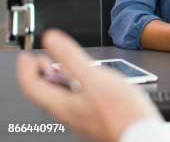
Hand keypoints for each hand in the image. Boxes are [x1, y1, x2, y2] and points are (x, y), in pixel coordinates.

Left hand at [16, 30, 159, 141]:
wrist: (140, 133)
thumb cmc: (120, 111)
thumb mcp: (93, 77)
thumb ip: (70, 58)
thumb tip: (52, 40)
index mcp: (62, 104)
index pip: (32, 86)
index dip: (26, 69)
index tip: (26, 56)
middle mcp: (68, 113)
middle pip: (45, 93)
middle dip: (40, 74)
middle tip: (39, 60)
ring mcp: (82, 116)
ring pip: (60, 97)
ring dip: (57, 80)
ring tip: (60, 67)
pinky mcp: (95, 117)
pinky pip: (75, 101)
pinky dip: (73, 87)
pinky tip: (85, 82)